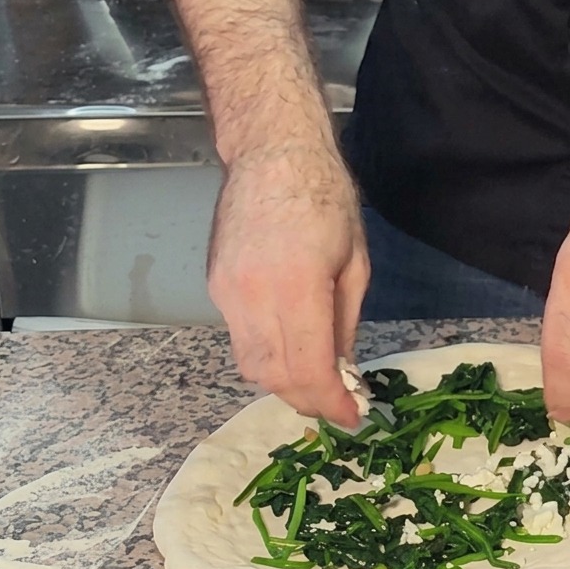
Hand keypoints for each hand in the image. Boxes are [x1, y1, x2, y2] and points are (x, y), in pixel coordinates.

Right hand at [208, 146, 369, 427]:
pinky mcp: (214, 286)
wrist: (270, 151)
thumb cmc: (325, 196)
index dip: (331, 404)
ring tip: (316, 382)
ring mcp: (226, 293)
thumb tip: (343, 370)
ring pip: (251, 365)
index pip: (308, 370)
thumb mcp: (355, 261)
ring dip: (283, 384)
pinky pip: (240, 339)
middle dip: (307, 401)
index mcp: (296, 287)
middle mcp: (252, 296)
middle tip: (337, 405)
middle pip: (273, 378)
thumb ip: (345, 323)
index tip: (352, 417)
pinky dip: (266, 355)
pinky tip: (290, 347)